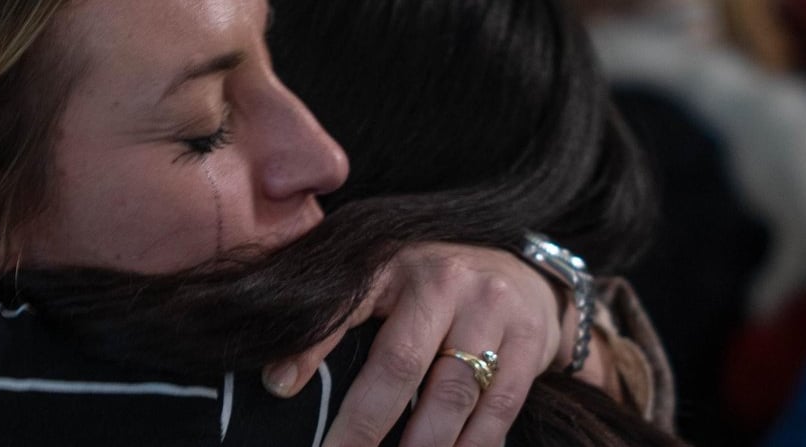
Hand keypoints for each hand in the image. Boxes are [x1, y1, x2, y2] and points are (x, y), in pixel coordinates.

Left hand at [262, 243, 563, 446]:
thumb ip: (338, 316)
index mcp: (393, 263)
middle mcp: (443, 280)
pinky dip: (471, 446)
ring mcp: (491, 309)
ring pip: (451, 394)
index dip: (310, 347)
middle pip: (400, 364)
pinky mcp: (529, 341)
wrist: (525, 273)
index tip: (278, 389)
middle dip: (364, 425)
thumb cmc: (435, 287)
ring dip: (421, 446)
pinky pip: (496, 408)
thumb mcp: (384, 284)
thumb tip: (276, 379)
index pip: (346, 304)